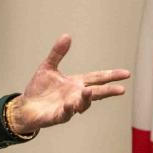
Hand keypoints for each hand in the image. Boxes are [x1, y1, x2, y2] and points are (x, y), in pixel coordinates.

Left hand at [11, 34, 130, 134]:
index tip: (126, 73)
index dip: (111, 75)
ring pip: (82, 104)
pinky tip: (70, 104)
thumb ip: (58, 53)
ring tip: (89, 92)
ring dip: (86, 99)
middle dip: (108, 91)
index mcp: (76, 83)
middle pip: (96, 92)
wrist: (25, 106)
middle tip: (121, 89)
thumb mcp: (48, 67)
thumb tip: (66, 36)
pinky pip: (65, 113)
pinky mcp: (58, 116)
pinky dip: (68, 109)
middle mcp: (75, 95)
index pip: (97, 78)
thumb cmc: (39, 89)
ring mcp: (68, 106)